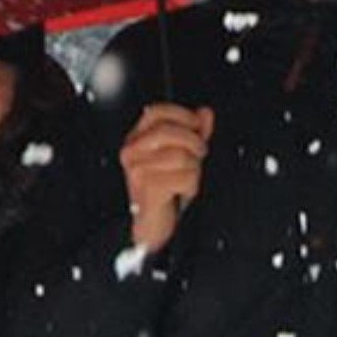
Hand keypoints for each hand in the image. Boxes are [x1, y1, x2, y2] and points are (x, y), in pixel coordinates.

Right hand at [120, 104, 214, 253]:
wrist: (151, 224)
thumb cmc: (165, 188)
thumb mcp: (180, 154)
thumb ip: (193, 132)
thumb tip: (205, 112)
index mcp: (135, 139)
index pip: (156, 112)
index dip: (182, 115)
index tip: (197, 125)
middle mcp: (131, 152)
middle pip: (169, 132)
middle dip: (193, 142)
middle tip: (200, 155)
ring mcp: (137, 169)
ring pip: (181, 155)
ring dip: (194, 169)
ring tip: (188, 178)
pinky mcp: (148, 187)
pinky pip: (185, 177)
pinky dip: (192, 186)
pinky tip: (182, 192)